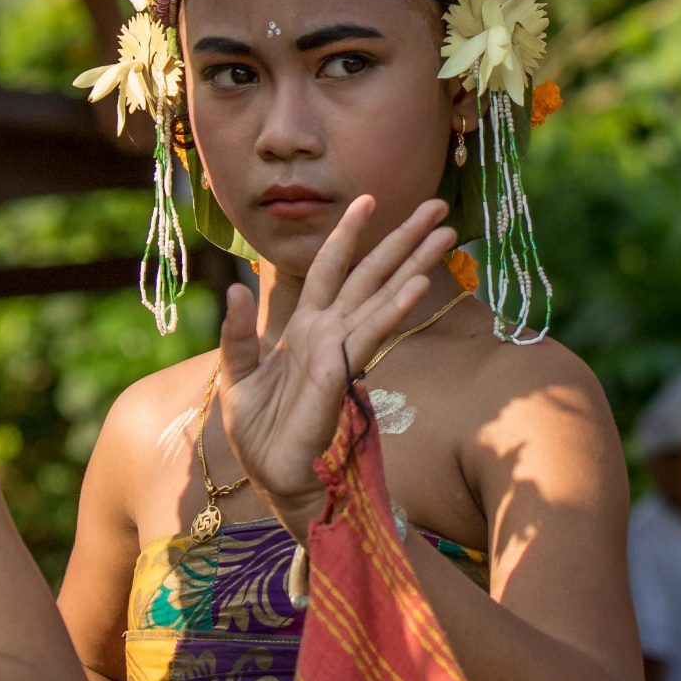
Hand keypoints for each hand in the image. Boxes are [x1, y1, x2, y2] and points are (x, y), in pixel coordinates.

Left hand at [217, 195, 456, 542]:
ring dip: (414, 264)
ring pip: (381, 297)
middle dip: (403, 240)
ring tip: (447, 235)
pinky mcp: (339, 375)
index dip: (348, 234)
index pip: (330, 269)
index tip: (369, 199)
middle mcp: (330, 333)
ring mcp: (339, 352)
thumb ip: (237, 333)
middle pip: (371, 275)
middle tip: (439, 209)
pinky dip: (393, 308)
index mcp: (306, 327)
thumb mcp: (236, 375)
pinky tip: (416, 287)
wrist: (275, 481)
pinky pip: (368, 335)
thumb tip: (234, 286)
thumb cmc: (261, 432)